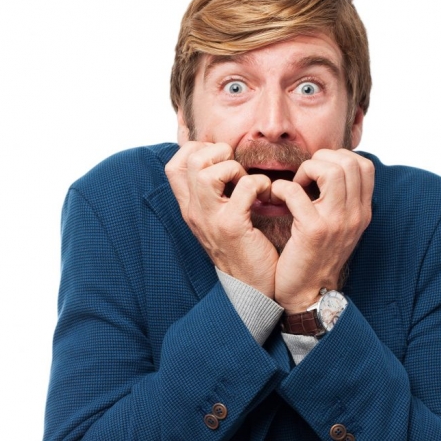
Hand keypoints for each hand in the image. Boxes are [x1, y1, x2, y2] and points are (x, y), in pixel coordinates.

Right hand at [165, 142, 278, 297]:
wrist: (252, 289)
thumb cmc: (242, 250)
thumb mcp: (218, 220)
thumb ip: (215, 195)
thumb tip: (223, 162)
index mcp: (190, 209)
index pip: (174, 165)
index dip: (198, 150)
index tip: (222, 161)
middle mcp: (194, 212)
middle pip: (190, 160)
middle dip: (218, 154)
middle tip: (237, 171)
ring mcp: (210, 219)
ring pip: (206, 171)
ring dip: (235, 168)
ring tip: (249, 184)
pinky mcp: (232, 227)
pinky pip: (244, 186)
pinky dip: (260, 183)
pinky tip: (266, 196)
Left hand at [270, 149, 373, 312]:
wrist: (309, 294)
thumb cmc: (316, 258)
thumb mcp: (340, 229)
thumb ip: (341, 202)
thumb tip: (328, 170)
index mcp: (362, 212)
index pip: (365, 165)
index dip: (339, 158)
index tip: (319, 173)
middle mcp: (355, 215)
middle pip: (349, 162)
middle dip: (321, 159)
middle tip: (304, 177)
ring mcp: (336, 223)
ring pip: (331, 171)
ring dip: (306, 170)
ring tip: (294, 186)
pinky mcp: (313, 231)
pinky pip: (297, 192)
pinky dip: (282, 188)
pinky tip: (276, 198)